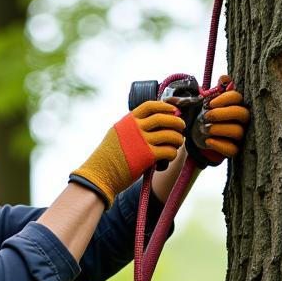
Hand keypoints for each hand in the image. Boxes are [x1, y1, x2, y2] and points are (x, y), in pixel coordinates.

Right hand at [70, 101, 185, 206]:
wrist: (100, 174)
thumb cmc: (107, 158)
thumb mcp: (117, 135)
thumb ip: (131, 128)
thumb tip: (148, 127)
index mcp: (128, 120)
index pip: (150, 106)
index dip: (165, 107)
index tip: (172, 110)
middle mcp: (136, 128)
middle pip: (163, 118)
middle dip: (176, 121)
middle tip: (181, 126)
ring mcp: (142, 141)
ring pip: (169, 135)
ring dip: (177, 139)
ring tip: (178, 142)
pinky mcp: (147, 156)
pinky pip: (168, 151)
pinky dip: (172, 153)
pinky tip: (170, 156)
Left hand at [187, 75, 249, 167]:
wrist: (201, 135)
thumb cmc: (207, 115)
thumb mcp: (208, 101)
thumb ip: (216, 89)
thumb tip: (223, 78)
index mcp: (237, 104)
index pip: (237, 97)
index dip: (224, 99)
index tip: (209, 104)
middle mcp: (242, 119)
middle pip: (242, 114)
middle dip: (222, 114)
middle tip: (206, 116)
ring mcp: (240, 135)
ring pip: (238, 132)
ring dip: (219, 129)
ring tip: (205, 128)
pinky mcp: (234, 149)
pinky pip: (233, 150)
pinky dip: (220, 145)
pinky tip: (208, 141)